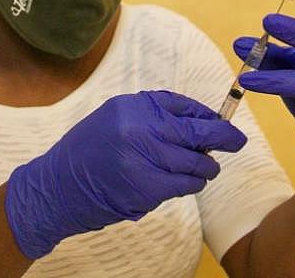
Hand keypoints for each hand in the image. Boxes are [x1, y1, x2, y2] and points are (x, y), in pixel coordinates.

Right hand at [4, 90, 246, 258]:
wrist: (57, 187)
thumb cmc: (87, 151)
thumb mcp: (114, 117)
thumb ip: (151, 114)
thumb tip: (196, 119)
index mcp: (132, 106)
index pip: (181, 105)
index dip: (206, 114)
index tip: (220, 120)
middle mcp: (140, 128)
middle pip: (196, 131)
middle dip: (223, 137)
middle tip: (237, 141)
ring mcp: (144, 159)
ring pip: (196, 162)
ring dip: (206, 166)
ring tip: (205, 168)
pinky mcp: (147, 188)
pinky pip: (185, 184)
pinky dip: (192, 183)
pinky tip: (189, 181)